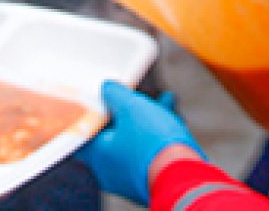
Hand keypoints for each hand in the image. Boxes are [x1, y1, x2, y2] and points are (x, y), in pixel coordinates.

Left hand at [78, 81, 202, 205]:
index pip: (84, 131)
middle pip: (114, 133)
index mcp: (97, 153)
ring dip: (149, 120)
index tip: (102, 99)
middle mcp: (110, 170)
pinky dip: (158, 135)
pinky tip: (173, 117)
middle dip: (129, 111)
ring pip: (135, 141)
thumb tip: (107, 87)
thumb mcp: (131, 106)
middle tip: (139, 96)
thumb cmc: (152, 144)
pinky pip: (149, 153)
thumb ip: (115, 94)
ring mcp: (130, 178)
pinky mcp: (150, 180)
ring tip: (164, 102)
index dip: (93, 112)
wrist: (183, 176)